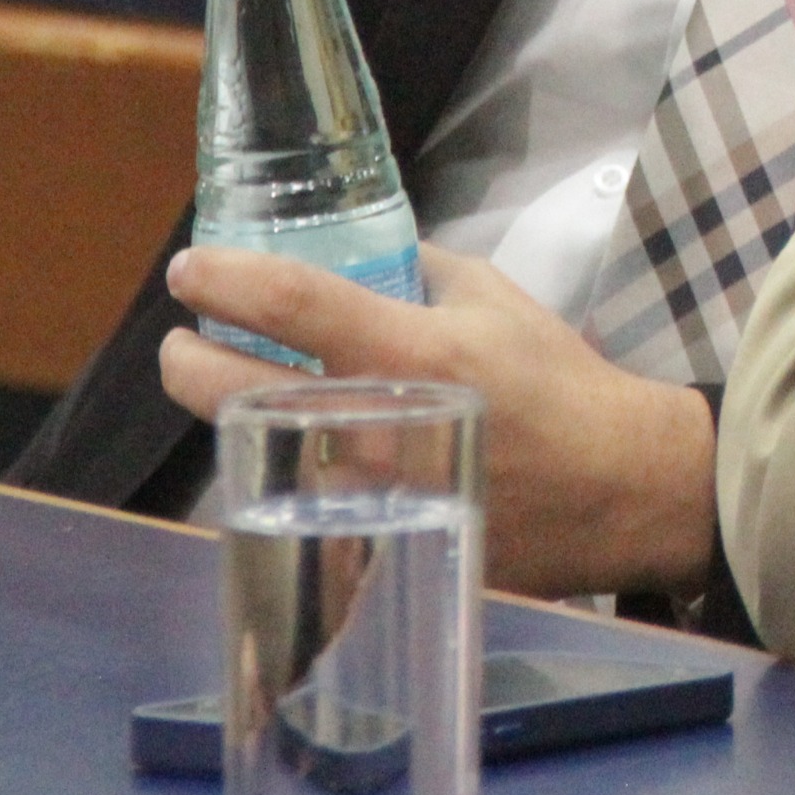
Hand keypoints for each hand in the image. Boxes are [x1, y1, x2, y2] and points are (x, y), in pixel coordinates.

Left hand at [158, 244, 716, 601]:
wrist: (613, 487)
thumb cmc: (558, 384)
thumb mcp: (497, 299)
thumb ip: (423, 269)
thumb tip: (369, 251)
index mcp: (409, 351)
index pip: (289, 303)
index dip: (225, 279)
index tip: (189, 269)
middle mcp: (372, 424)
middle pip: (232, 390)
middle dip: (186, 359)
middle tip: (182, 341)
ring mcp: (362, 494)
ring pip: (250, 452)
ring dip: (228, 415)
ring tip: (231, 391)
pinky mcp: (368, 543)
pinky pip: (292, 502)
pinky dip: (276, 471)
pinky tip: (279, 453)